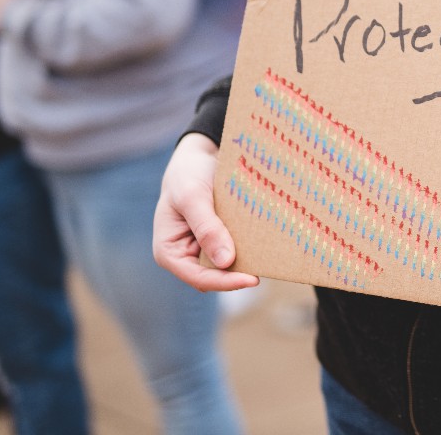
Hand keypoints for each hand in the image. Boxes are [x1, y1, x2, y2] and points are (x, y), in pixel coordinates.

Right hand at [153, 133, 258, 291]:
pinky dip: (251, 249)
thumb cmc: (188, 174)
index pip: (199, 278)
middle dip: (239, 274)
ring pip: (229, 266)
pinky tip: (268, 244)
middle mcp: (186, 256)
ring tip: (271, 256)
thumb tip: (226, 262)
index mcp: (169, 252)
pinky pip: (238, 251)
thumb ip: (207, 228)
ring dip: (248, 262)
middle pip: (216, 276)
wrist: (199, 156)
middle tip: (269, 266)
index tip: (252, 279)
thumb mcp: (193, 197)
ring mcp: (204, 250)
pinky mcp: (221, 240)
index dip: (225, 283)